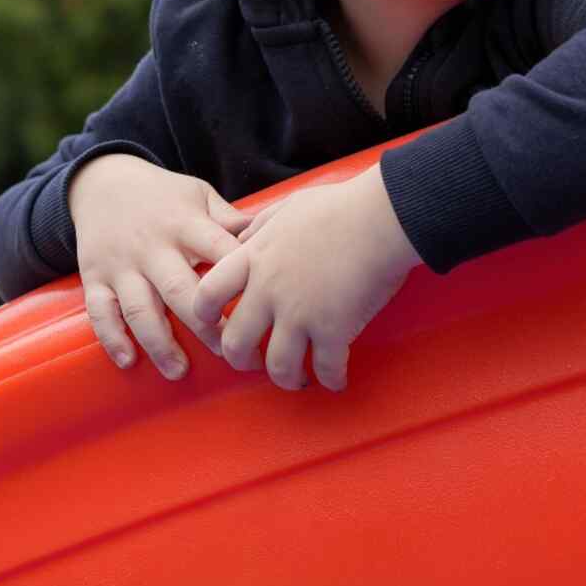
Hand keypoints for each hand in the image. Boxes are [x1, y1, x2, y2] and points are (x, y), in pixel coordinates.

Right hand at [68, 153, 250, 379]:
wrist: (103, 182)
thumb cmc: (163, 195)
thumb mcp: (199, 195)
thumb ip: (229, 220)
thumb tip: (270, 237)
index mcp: (185, 224)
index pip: (218, 250)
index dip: (239, 279)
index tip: (262, 306)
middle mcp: (153, 246)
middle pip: (180, 290)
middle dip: (206, 326)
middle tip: (231, 353)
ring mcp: (122, 264)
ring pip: (139, 308)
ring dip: (160, 343)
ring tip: (179, 371)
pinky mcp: (95, 277)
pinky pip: (101, 312)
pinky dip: (113, 338)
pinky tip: (129, 361)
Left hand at [193, 164, 422, 391]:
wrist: (380, 217)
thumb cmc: (340, 206)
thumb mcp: (288, 206)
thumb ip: (260, 226)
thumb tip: (243, 238)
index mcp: (256, 258)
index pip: (208, 294)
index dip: (204, 314)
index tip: (214, 323)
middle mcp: (270, 290)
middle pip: (236, 342)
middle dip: (241, 360)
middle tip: (254, 361)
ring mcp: (301, 313)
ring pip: (278, 366)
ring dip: (287, 378)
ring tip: (298, 377)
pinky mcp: (334, 329)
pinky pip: (326, 368)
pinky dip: (331, 380)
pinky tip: (337, 380)